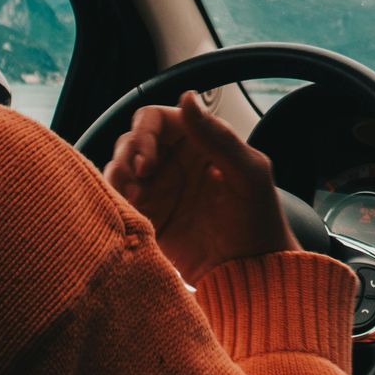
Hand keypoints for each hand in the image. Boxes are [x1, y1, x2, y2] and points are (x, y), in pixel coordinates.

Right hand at [102, 90, 299, 284]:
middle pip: (131, 141)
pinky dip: (115, 200)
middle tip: (137, 179)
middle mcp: (175, 160)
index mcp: (199, 141)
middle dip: (127, 156)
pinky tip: (128, 212)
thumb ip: (218, 137)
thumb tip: (187, 97)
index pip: (156, 119)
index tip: (147, 161)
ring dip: (118, 177)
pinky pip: (118, 200)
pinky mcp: (147, 217)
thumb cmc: (259, 222)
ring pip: (120, 168)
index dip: (144, 133)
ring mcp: (159, 189)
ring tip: (133, 199)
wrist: (251, 277)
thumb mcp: (247, 174)